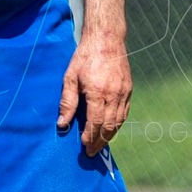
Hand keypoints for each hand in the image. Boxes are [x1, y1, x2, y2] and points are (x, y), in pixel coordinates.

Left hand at [57, 30, 130, 155]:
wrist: (106, 38)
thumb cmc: (85, 57)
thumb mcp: (70, 77)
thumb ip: (67, 101)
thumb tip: (62, 123)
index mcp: (98, 92)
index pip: (95, 122)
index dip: (90, 136)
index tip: (84, 146)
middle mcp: (114, 94)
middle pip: (109, 126)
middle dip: (100, 141)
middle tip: (92, 152)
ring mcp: (124, 92)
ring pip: (119, 122)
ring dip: (110, 136)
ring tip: (100, 144)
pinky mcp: (129, 89)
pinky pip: (125, 112)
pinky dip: (118, 124)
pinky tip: (110, 130)